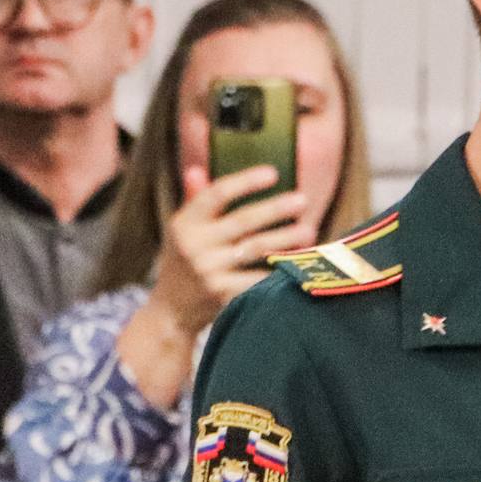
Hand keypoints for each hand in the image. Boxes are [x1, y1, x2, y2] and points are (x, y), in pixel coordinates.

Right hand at [138, 164, 314, 339]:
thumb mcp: (182, 232)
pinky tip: (297, 263)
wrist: (171, 311)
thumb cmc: (182, 264)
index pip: (218, 194)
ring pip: (256, 248)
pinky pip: (257, 278)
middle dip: (276, 209)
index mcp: (185, 223)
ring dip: (285, 238)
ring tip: (309, 231)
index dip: (246, 182)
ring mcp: (209, 271)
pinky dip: (277, 269)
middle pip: (243, 220)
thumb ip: (193, 201)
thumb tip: (197, 169)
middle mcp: (194, 245)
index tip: (273, 173)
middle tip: (303, 200)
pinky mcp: (222, 294)